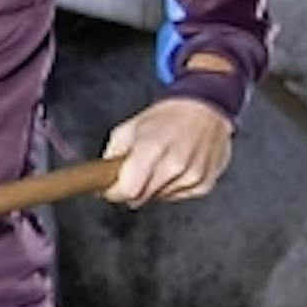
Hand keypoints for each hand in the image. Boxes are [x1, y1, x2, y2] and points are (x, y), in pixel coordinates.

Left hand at [102, 97, 233, 208]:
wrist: (205, 108)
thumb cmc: (166, 117)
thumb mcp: (129, 129)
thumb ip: (112, 156)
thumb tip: (101, 180)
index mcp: (152, 148)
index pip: (127, 191)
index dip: (113, 193)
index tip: (110, 189)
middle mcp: (175, 164)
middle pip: (141, 198)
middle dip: (131, 190)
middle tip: (133, 173)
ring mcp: (193, 176)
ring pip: (158, 198)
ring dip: (152, 188)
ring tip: (159, 165)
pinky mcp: (205, 184)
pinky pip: (178, 197)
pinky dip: (172, 188)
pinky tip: (175, 169)